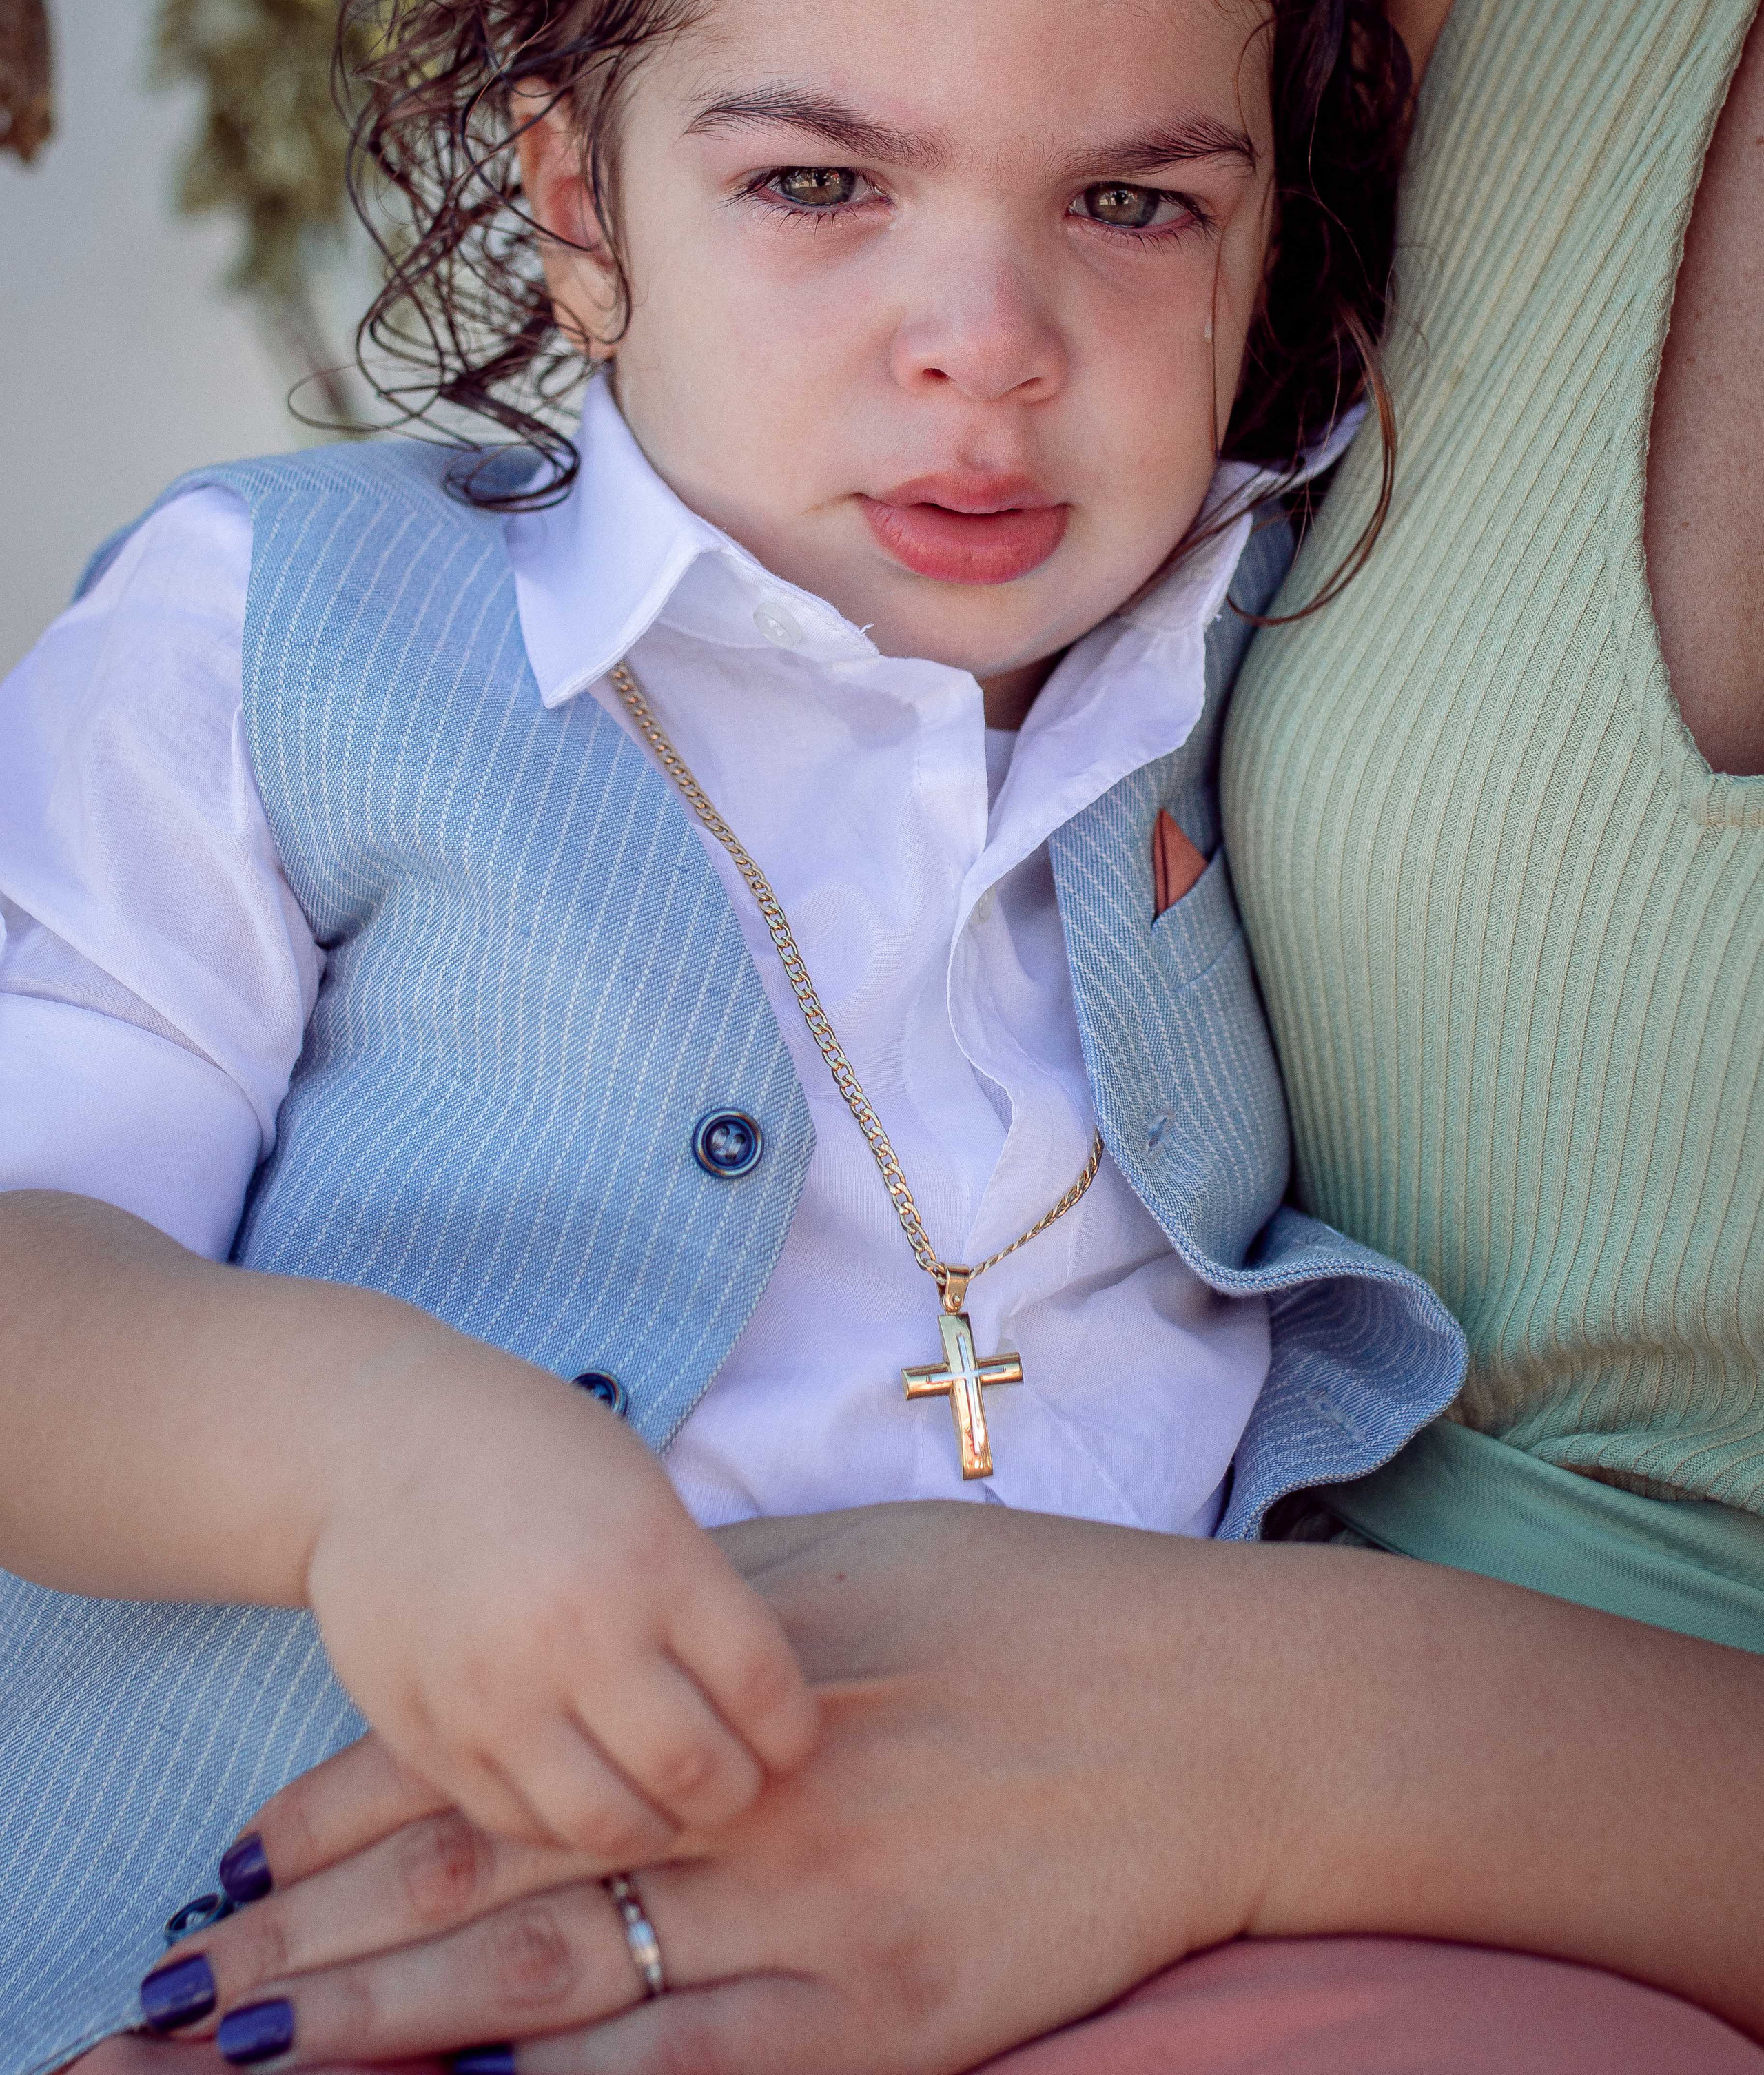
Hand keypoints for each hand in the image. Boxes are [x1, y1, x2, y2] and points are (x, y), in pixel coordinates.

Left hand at [144, 1501, 1763, 2069]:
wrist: (1219, 1720)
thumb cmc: (1037, 1614)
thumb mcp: (854, 1560)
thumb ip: (709, 1609)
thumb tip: (592, 1638)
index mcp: (719, 1680)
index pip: (492, 1754)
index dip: (348, 1811)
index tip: (234, 1862)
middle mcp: (744, 1802)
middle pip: (486, 1886)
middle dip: (314, 1946)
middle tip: (177, 1997)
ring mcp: (814, 1926)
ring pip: (554, 1995)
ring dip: (389, 2034)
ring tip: (255, 2057)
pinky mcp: (890, 2028)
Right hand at [302, 1354, 816, 1853]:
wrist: (372, 1445)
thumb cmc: (528, 1451)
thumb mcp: (640, 1489)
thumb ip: (696, 1590)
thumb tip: (757, 1702)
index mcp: (650, 1559)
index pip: (763, 1690)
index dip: (791, 1731)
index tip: (786, 1734)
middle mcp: (575, 1635)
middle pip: (697, 1773)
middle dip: (735, 1791)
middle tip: (732, 1778)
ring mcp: (493, 1695)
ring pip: (608, 1826)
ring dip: (655, 1826)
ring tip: (661, 1798)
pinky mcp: (425, 1736)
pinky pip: (519, 1822)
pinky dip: (564, 1822)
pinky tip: (582, 1785)